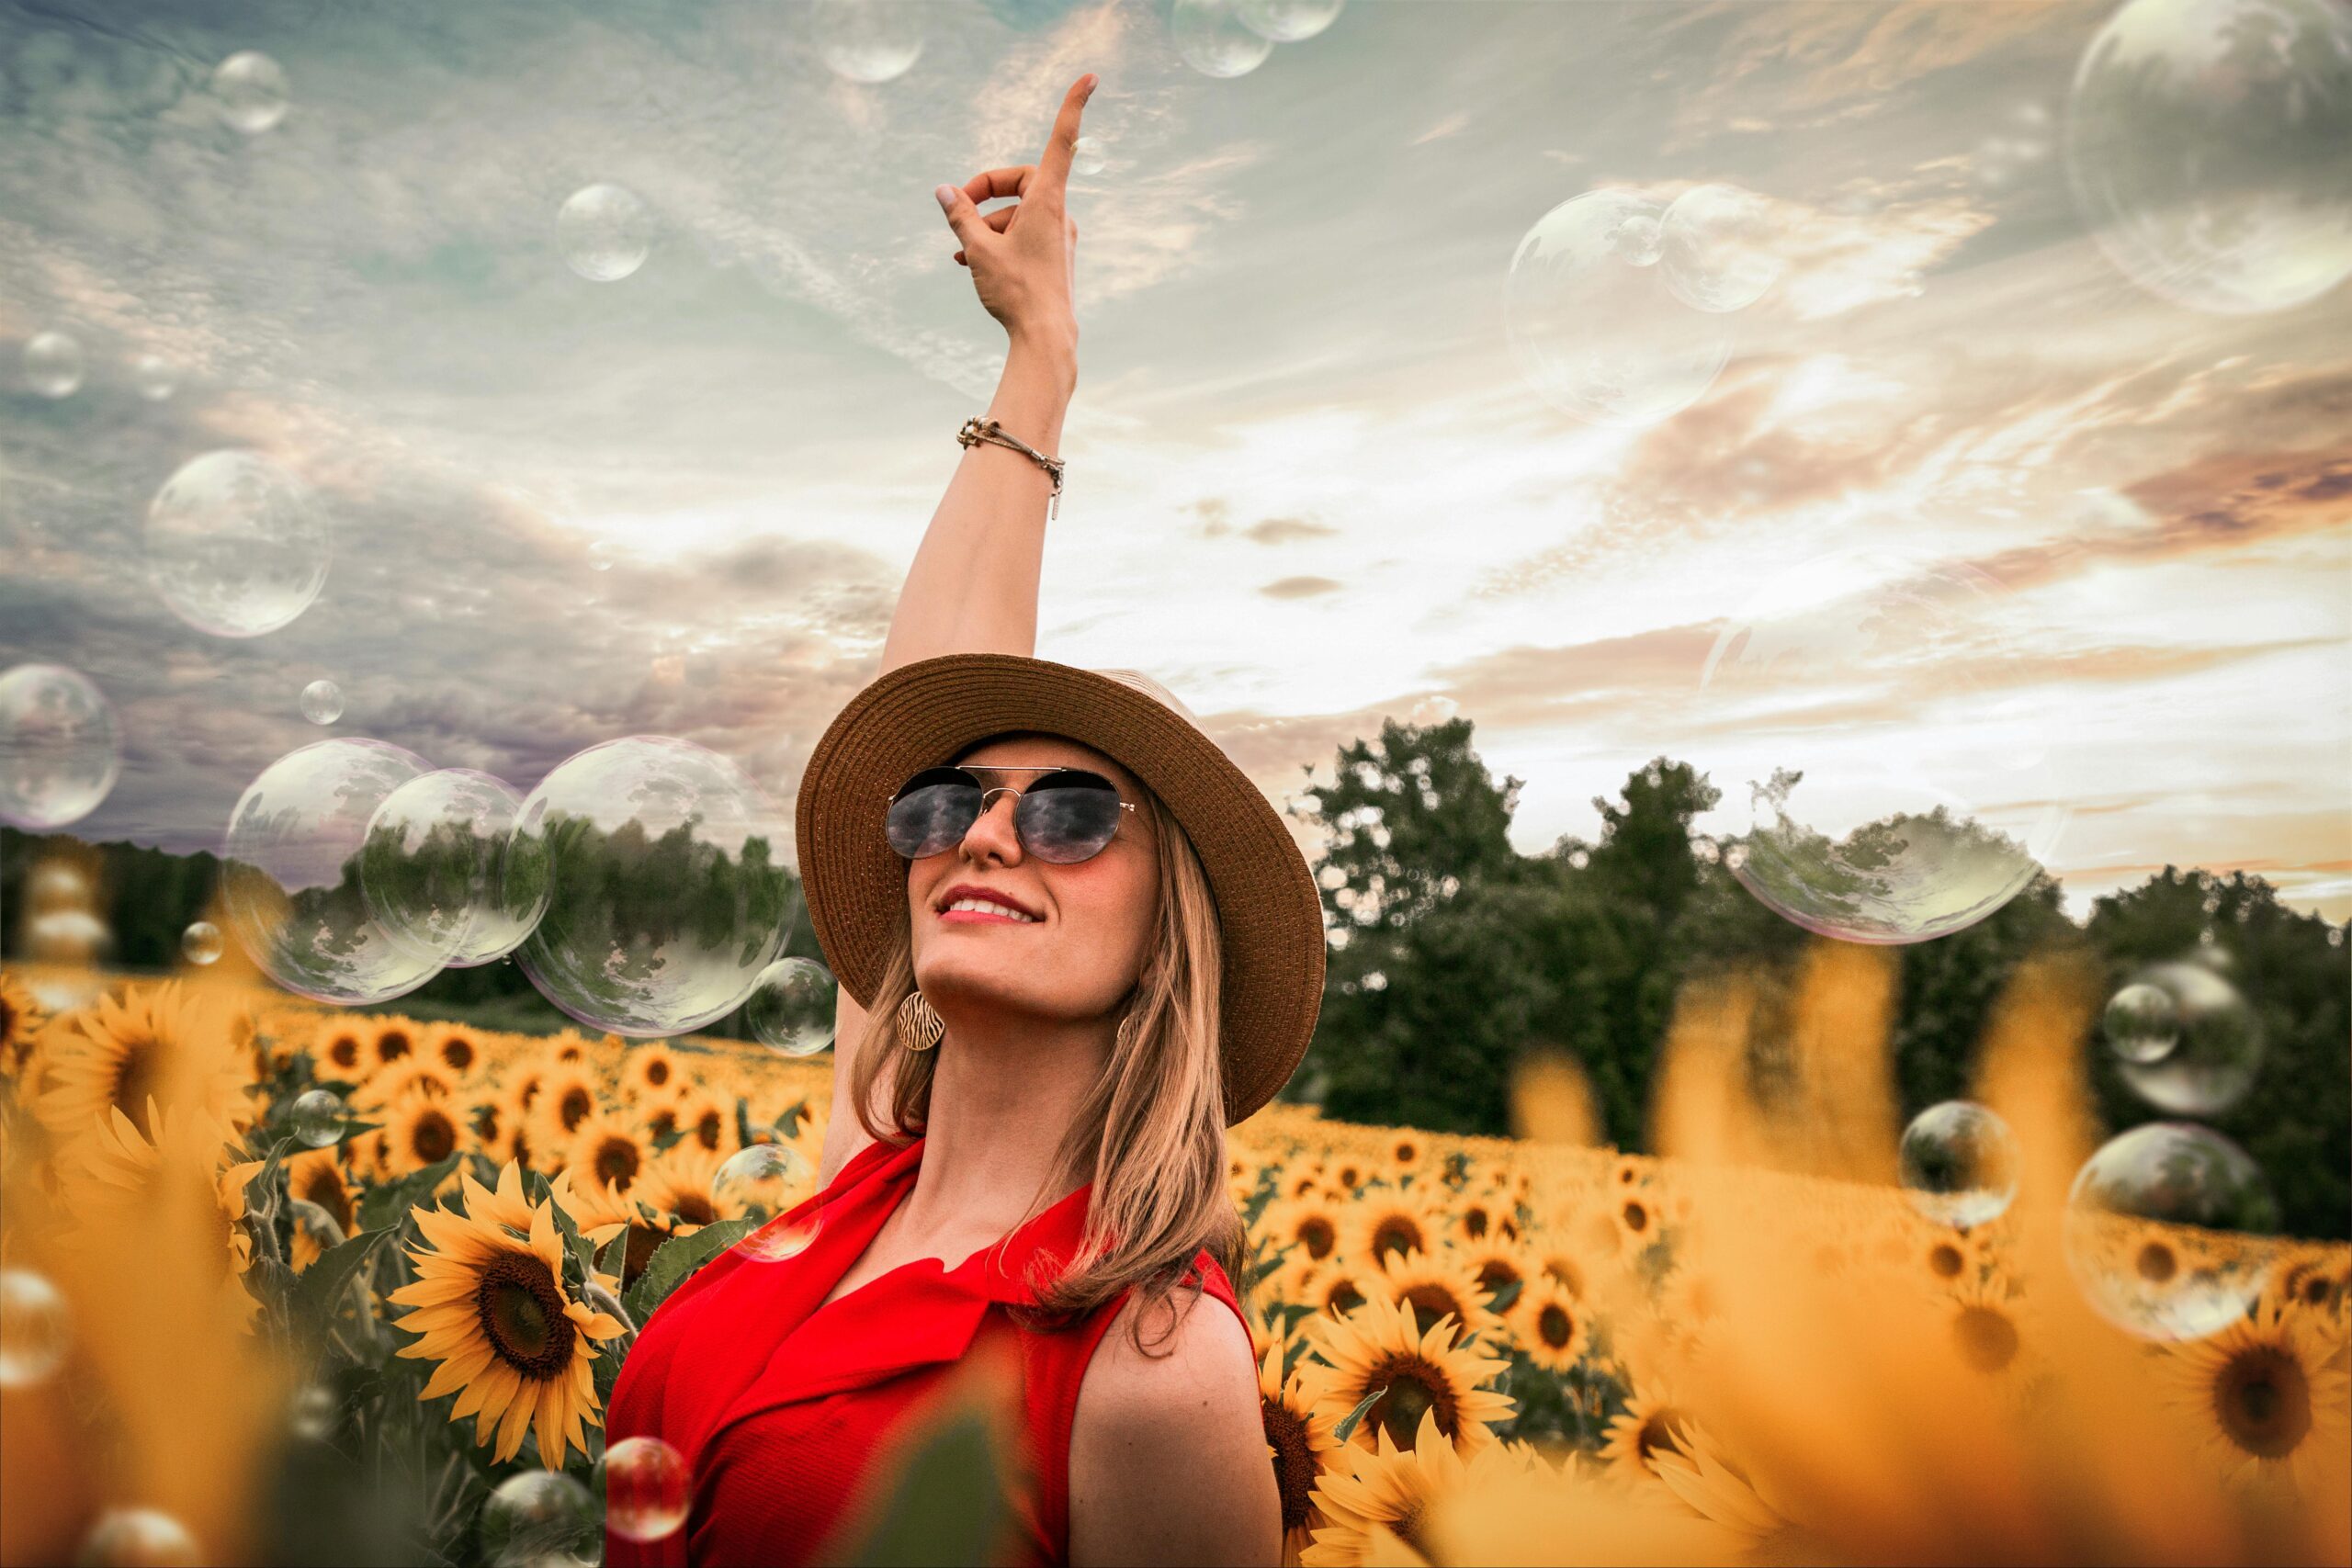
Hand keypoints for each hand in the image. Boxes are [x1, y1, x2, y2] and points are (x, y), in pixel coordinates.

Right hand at [934, 73, 1094, 351]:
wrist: (1047, 340)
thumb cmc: (1016, 293)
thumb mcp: (978, 249)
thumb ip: (960, 216)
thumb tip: (944, 191)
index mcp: (1047, 202)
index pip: (1062, 142)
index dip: (1074, 107)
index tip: (1091, 78)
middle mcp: (1059, 215)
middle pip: (1022, 181)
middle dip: (987, 190)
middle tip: (959, 206)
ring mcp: (1059, 237)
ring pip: (1018, 213)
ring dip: (986, 223)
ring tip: (960, 249)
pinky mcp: (1055, 257)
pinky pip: (1023, 234)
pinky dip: (998, 238)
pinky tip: (970, 260)